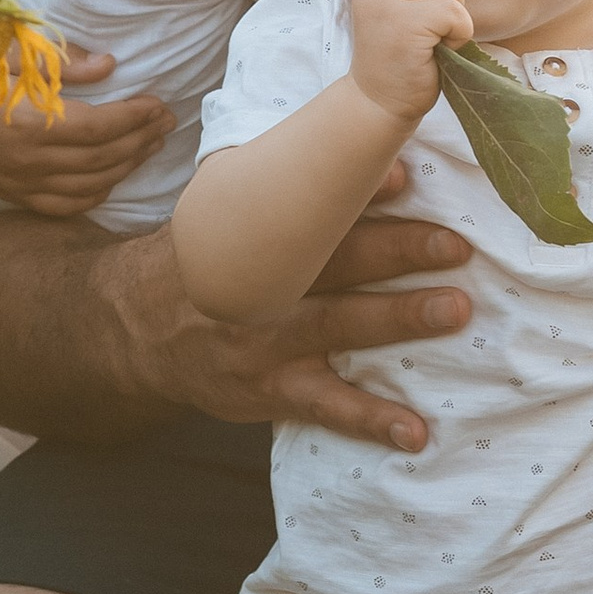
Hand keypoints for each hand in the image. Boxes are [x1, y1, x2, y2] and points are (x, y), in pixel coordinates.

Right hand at [0, 43, 171, 216]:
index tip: (159, 103)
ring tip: (151, 145)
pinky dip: (96, 195)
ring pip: (91, 184)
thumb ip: (59, 63)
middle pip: (104, 156)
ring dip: (128, 165)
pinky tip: (115, 178)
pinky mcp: (12, 196)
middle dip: (142, 139)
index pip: (100, 126)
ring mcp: (21, 184)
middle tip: (167, 121)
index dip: (135, 116)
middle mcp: (29, 161)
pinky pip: (65, 206)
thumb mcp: (3, 52)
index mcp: (28, 122)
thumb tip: (109, 65)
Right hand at [155, 178, 475, 450]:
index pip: (310, 208)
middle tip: (455, 244)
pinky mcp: (272, 391)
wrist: (137, 327)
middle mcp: (264, 286)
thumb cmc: (204, 257)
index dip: (357, 192)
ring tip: (455, 309)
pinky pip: (327, 408)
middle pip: (338, 263)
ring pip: (340, 328)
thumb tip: (377, 161)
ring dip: (400, 319)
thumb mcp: (224, 209)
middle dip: (399, 251)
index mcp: (256, 235)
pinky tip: (416, 432)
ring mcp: (267, 343)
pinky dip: (372, 421)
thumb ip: (285, 187)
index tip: (403, 176)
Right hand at [347, 0, 473, 124]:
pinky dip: (458, 32)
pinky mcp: (401, 30)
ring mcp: (382, 6)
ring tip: (437, 34)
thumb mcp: (411, 0)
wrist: (381, 100)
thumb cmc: (406, 49)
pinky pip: (452, 12)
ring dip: (455, 10)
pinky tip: (439, 49)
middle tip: (435, 17)